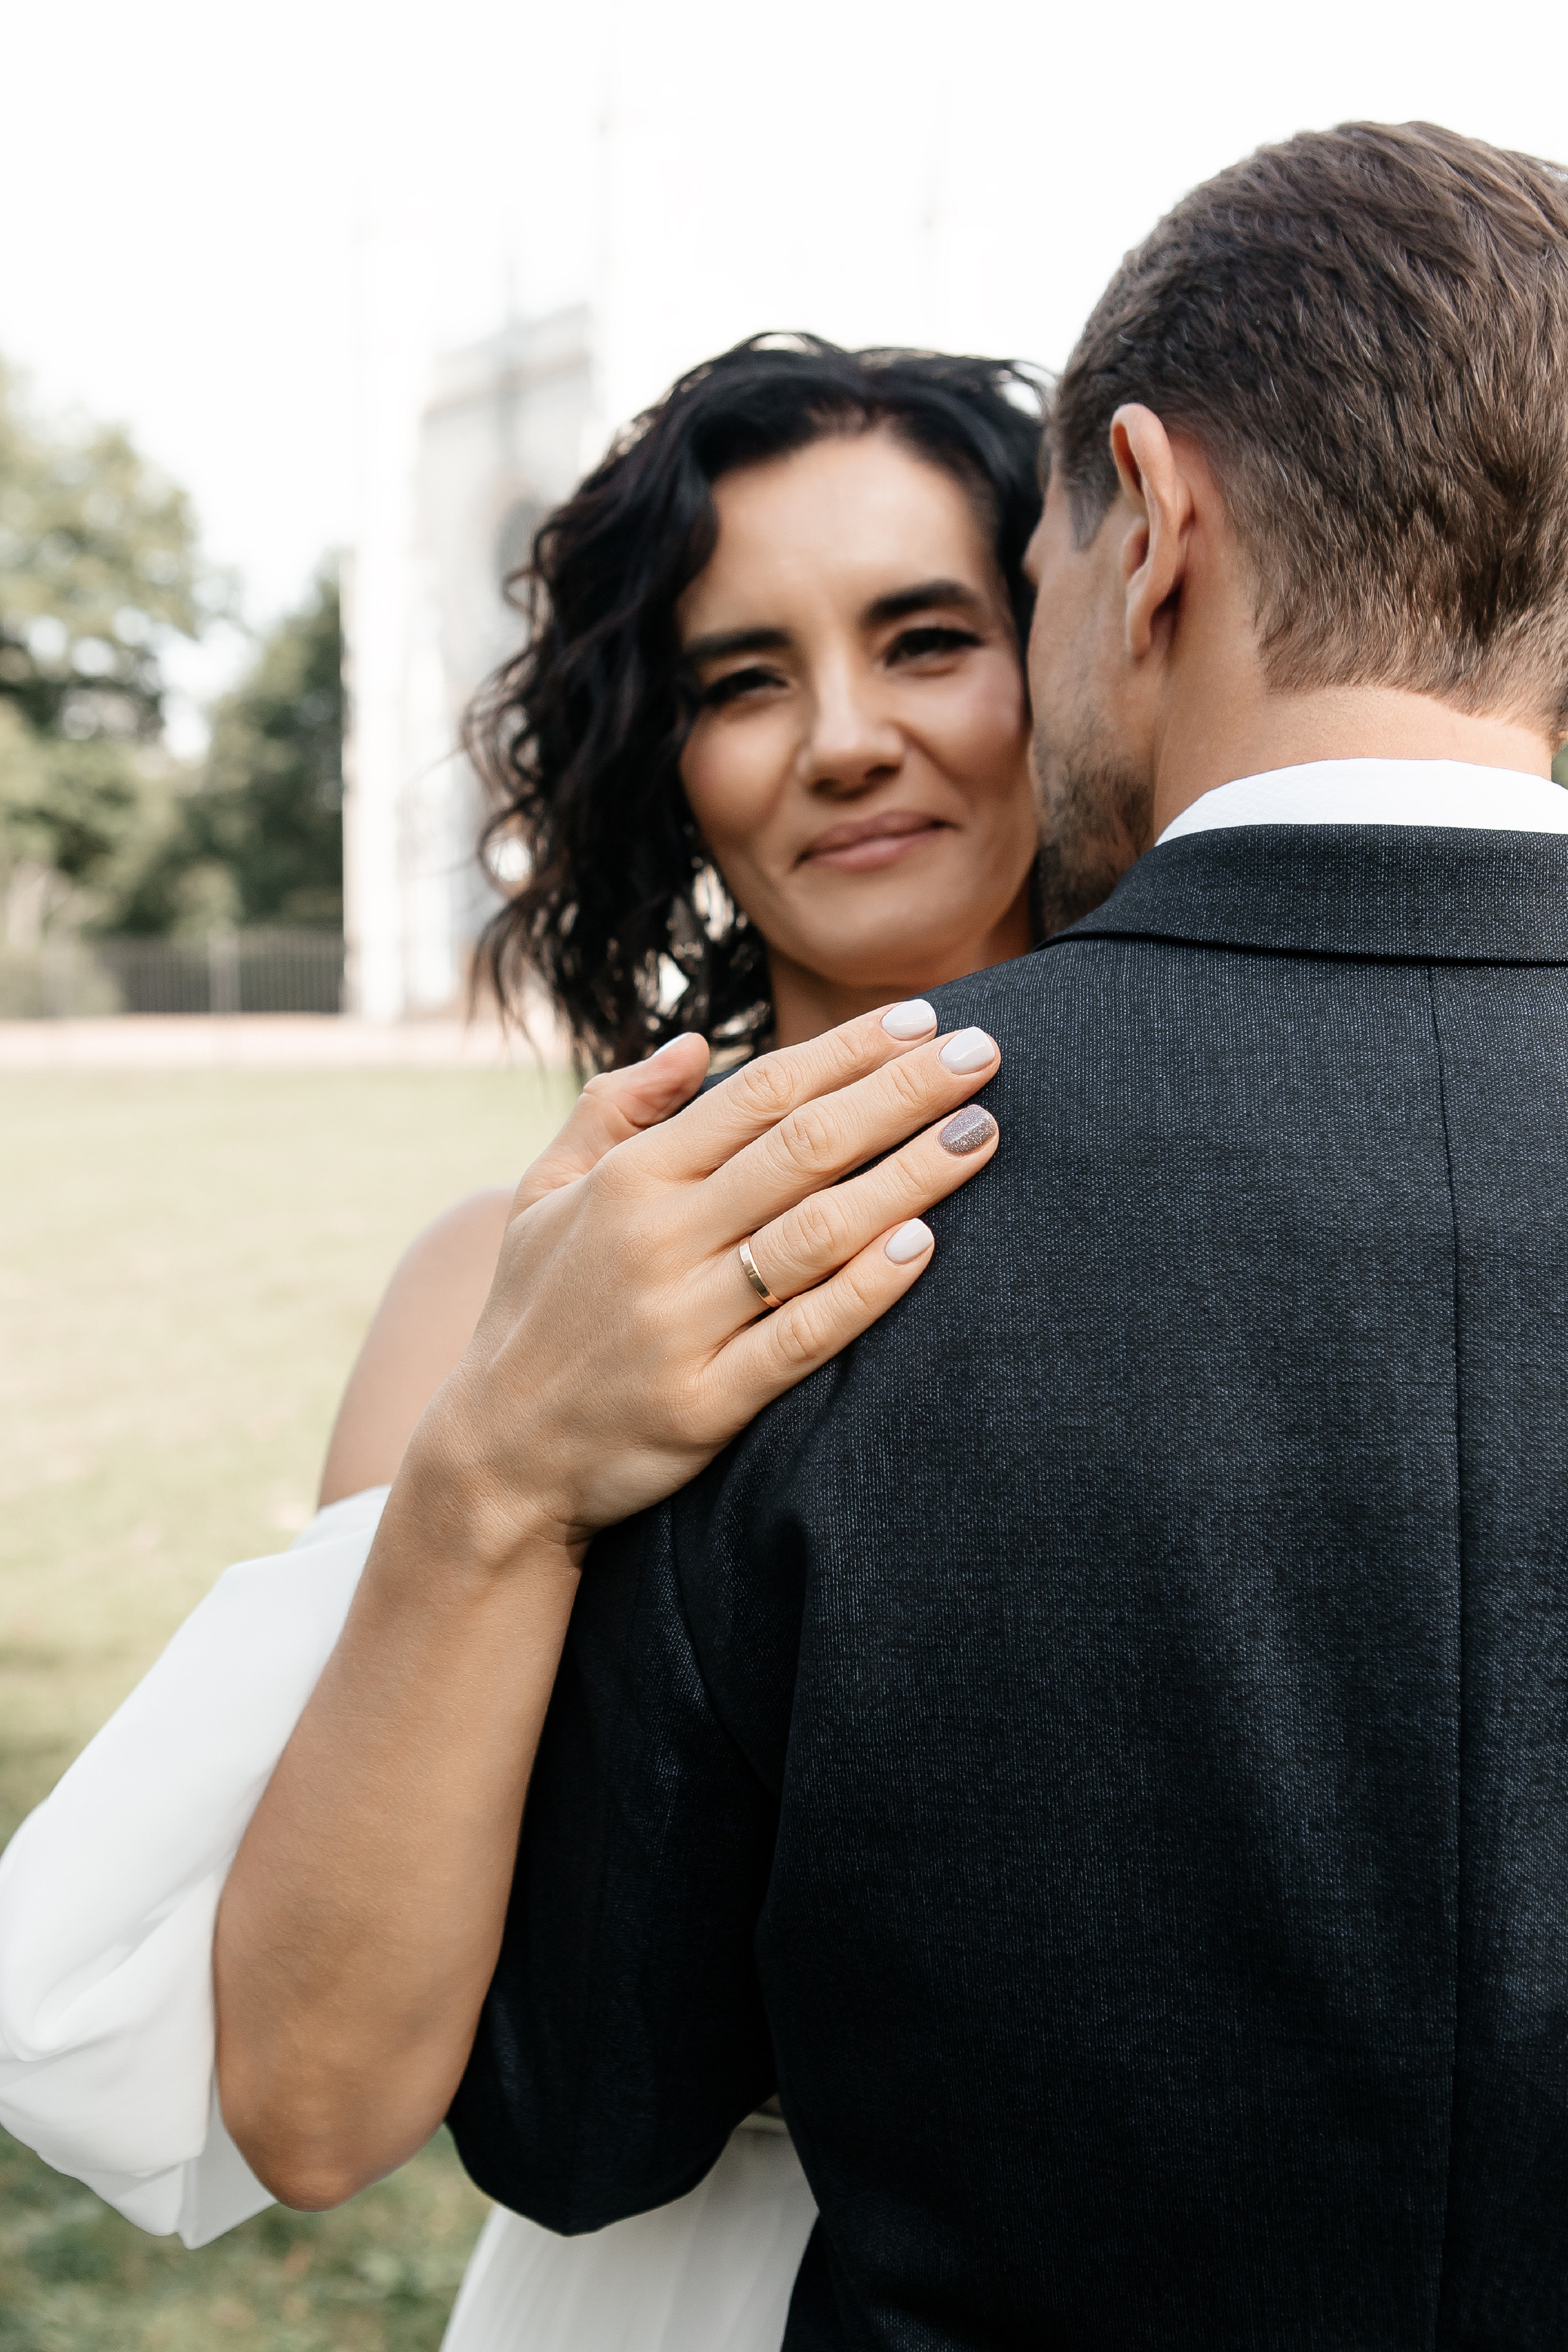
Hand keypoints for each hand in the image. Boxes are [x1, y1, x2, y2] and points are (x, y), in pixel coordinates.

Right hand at [409, 1002, 1001, 1564]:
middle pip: (804, 1146)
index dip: (847, 1050)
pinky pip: (802, 1336)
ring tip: (981, 1132)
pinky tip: (925, 1245)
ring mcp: (681, 1322)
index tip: (924, 1019)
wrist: (497, 1459)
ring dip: (909, 1176)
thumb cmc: (534, 1313)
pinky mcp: (703, 1402)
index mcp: (627, 1180)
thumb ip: (613, 1109)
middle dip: (902, 1091)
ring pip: (817, 1232)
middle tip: (985, 1053)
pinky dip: (865, 1289)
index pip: (759, 1092)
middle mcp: (656, 1239)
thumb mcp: (543, 1195)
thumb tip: (693, 1042)